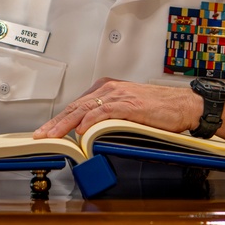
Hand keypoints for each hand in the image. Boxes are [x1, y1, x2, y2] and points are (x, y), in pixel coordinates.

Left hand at [32, 78, 201, 138]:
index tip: (47, 130)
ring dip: (66, 124)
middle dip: (56, 122)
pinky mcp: (129, 105)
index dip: (60, 119)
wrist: (183, 105)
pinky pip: (104, 112)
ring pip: (85, 109)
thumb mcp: (128, 111)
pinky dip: (90, 121)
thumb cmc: (160, 111)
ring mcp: (119, 96)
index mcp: (108, 90)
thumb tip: (89, 133)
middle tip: (41, 135)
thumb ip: (108, 118)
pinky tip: (80, 130)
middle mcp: (110, 89)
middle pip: (76, 107)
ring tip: (53, 135)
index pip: (77, 105)